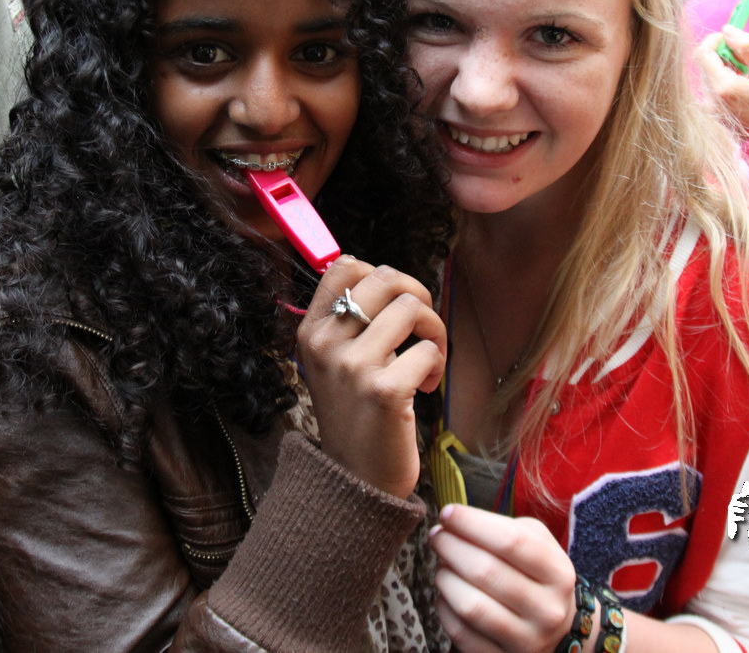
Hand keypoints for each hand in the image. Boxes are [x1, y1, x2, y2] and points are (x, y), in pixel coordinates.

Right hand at [296, 256, 445, 499]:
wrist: (354, 481)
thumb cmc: (356, 416)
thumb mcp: (335, 364)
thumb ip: (351, 323)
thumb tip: (385, 279)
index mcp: (312, 332)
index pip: (343, 266)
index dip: (382, 275)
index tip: (394, 305)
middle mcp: (326, 343)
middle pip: (385, 277)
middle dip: (417, 295)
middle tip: (422, 329)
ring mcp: (353, 366)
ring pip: (412, 308)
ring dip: (434, 332)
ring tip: (428, 361)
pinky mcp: (384, 390)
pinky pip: (427, 349)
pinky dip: (437, 365)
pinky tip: (424, 388)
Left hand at [431, 504, 576, 651]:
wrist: (560, 631)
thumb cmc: (538, 575)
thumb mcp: (538, 544)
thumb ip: (503, 527)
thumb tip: (454, 522)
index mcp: (558, 574)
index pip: (510, 541)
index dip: (472, 524)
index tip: (448, 513)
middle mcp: (547, 610)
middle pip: (486, 572)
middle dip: (451, 547)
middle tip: (438, 536)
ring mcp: (527, 641)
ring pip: (471, 606)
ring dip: (445, 578)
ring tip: (442, 564)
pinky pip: (461, 633)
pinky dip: (445, 608)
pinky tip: (446, 593)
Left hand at [695, 26, 748, 136]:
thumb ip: (747, 47)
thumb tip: (727, 30)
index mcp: (722, 86)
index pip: (702, 52)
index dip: (715, 41)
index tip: (733, 41)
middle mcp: (709, 99)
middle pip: (704, 64)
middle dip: (722, 55)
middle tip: (745, 60)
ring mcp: (709, 109)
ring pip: (708, 76)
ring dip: (724, 68)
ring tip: (747, 76)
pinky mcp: (713, 115)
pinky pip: (712, 89)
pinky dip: (724, 82)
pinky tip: (742, 88)